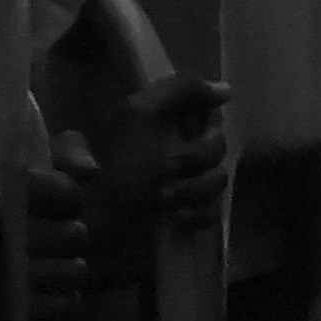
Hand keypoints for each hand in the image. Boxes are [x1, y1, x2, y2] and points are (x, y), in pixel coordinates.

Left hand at [29, 77, 233, 291]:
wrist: (95, 231)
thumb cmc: (117, 171)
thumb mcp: (141, 116)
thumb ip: (182, 90)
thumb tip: (226, 89)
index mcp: (158, 121)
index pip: (204, 108)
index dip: (203, 121)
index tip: (189, 131)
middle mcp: (171, 148)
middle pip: (216, 145)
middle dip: (196, 160)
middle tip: (169, 172)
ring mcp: (181, 186)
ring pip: (218, 179)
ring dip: (195, 190)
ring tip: (167, 203)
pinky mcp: (185, 217)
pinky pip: (213, 210)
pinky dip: (198, 215)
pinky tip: (177, 220)